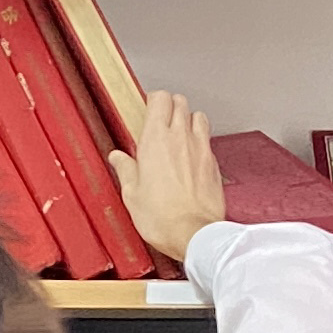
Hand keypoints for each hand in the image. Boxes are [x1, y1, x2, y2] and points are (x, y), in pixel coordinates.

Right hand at [109, 92, 227, 270]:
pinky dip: (200, 141)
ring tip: (179, 134)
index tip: (148, 110)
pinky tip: (191, 157)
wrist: (195, 234)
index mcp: (156, 139)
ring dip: (188, 119)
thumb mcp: (132, 194)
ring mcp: (201, 148)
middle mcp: (181, 137)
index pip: (160, 99)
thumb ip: (125, 169)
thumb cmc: (163, 217)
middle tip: (161, 120)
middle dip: (170, 106)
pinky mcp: (214, 163)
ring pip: (198, 116)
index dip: (154, 100)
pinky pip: (208, 140)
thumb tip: (118, 158)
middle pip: (180, 101)